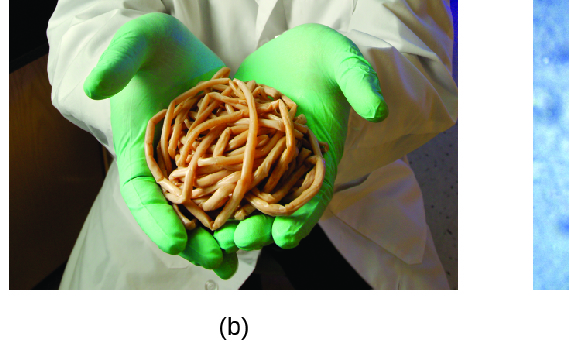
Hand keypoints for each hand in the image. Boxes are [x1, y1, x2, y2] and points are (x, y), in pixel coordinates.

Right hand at [83, 12, 235, 276]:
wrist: (186, 48)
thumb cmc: (155, 46)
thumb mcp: (138, 43)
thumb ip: (118, 61)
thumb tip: (94, 87)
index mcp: (138, 151)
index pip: (141, 194)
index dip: (156, 220)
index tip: (174, 243)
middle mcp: (167, 169)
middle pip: (177, 215)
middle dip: (195, 243)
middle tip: (215, 261)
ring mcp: (198, 169)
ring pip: (209, 213)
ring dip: (223, 240)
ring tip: (239, 259)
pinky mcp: (229, 162)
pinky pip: (239, 194)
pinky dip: (248, 216)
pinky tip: (266, 234)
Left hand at [229, 24, 387, 249]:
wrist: (289, 50)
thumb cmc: (320, 54)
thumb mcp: (340, 58)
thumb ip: (358, 80)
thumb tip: (379, 109)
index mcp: (320, 155)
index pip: (315, 194)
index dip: (302, 218)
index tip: (286, 237)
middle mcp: (290, 167)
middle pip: (276, 206)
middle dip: (260, 228)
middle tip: (240, 241)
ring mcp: (261, 162)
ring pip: (246, 199)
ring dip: (230, 220)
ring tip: (213, 237)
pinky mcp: (235, 152)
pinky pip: (220, 176)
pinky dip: (208, 194)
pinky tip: (189, 208)